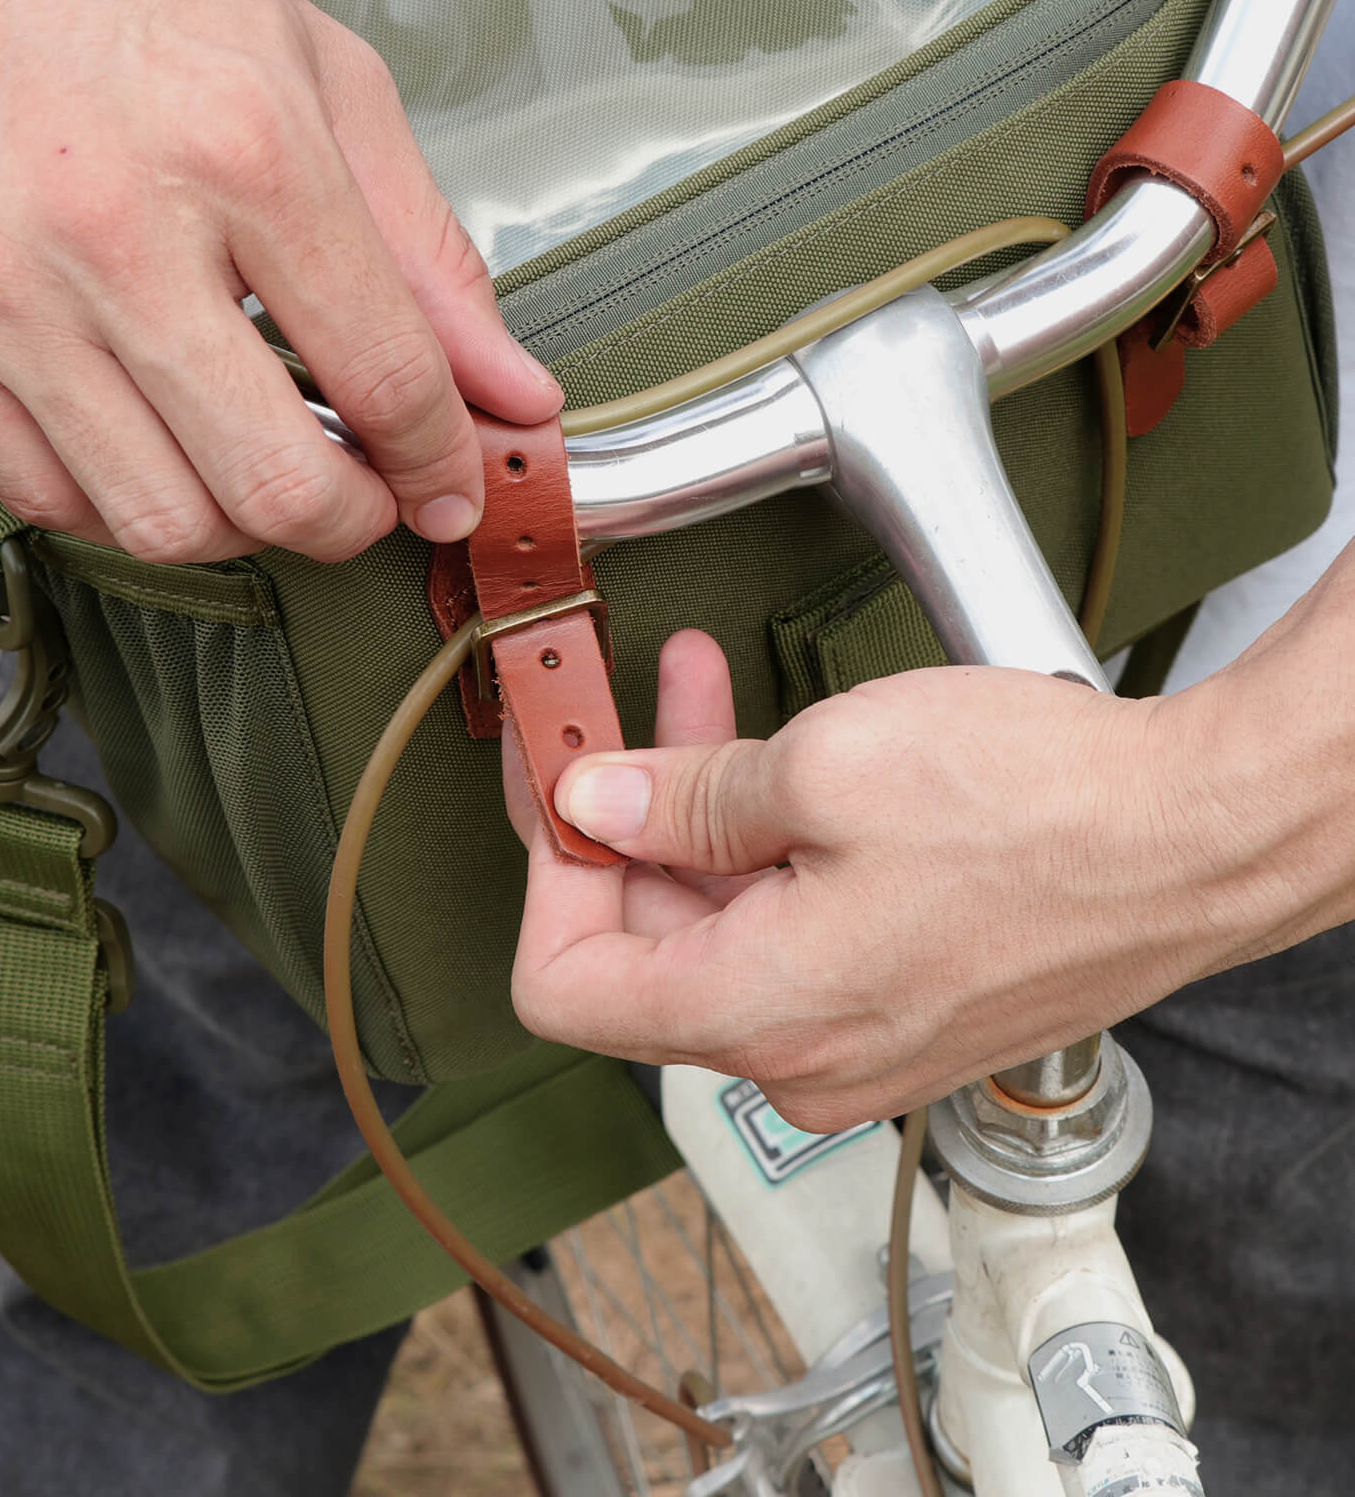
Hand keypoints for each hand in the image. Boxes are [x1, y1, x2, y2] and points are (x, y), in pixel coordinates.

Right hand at [0, 0, 560, 560]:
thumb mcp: (328, 87)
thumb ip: (430, 258)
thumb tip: (512, 393)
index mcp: (245, 150)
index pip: (388, 380)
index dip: (441, 463)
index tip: (447, 485)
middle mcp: (114, 232)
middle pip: (274, 486)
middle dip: (350, 523)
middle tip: (362, 497)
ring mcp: (1, 292)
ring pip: (161, 521)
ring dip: (241, 528)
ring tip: (259, 467)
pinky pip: (47, 499)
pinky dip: (125, 507)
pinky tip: (159, 450)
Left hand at [508, 629, 1310, 1132]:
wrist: (1203, 839)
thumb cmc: (1045, 811)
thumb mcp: (823, 769)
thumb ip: (680, 800)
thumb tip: (595, 806)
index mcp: (759, 1016)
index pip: (562, 988)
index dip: (545, 873)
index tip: (558, 783)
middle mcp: (800, 1056)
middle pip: (645, 943)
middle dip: (622, 813)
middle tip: (621, 709)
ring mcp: (857, 1035)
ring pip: (721, 922)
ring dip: (698, 809)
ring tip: (703, 692)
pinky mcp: (903, 999)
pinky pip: (794, 927)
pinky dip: (768, 842)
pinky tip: (779, 753)